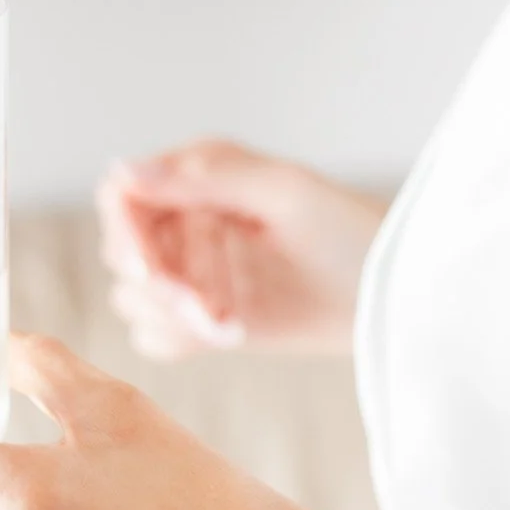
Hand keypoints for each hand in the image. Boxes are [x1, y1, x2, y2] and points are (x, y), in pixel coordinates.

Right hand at [96, 140, 390, 357]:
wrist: (388, 292)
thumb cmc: (350, 230)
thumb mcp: (284, 192)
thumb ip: (207, 177)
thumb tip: (126, 170)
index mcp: (199, 173)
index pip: (123, 196)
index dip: (127, 233)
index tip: (153, 271)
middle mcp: (186, 216)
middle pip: (121, 252)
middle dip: (160, 285)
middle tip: (210, 307)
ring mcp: (192, 268)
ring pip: (133, 299)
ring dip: (175, 316)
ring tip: (234, 323)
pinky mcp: (202, 314)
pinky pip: (154, 336)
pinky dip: (182, 340)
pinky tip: (231, 334)